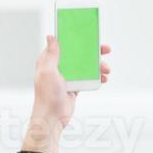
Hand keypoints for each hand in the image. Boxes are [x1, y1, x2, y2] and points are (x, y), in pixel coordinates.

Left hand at [25, 35, 110, 150]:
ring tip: (106, 69)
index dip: (76, 38)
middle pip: (78, 54)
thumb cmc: (46, 96)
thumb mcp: (48, 71)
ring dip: (98, 66)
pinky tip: (103, 79)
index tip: (88, 34)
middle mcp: (58, 67)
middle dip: (93, 51)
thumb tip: (51, 37)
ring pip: (86, 66)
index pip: (64, 44)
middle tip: (105, 49)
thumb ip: (51, 54)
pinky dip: (97, 77)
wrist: (52, 118)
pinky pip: (88, 78)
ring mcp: (67, 77)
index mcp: (49, 61)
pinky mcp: (75, 86)